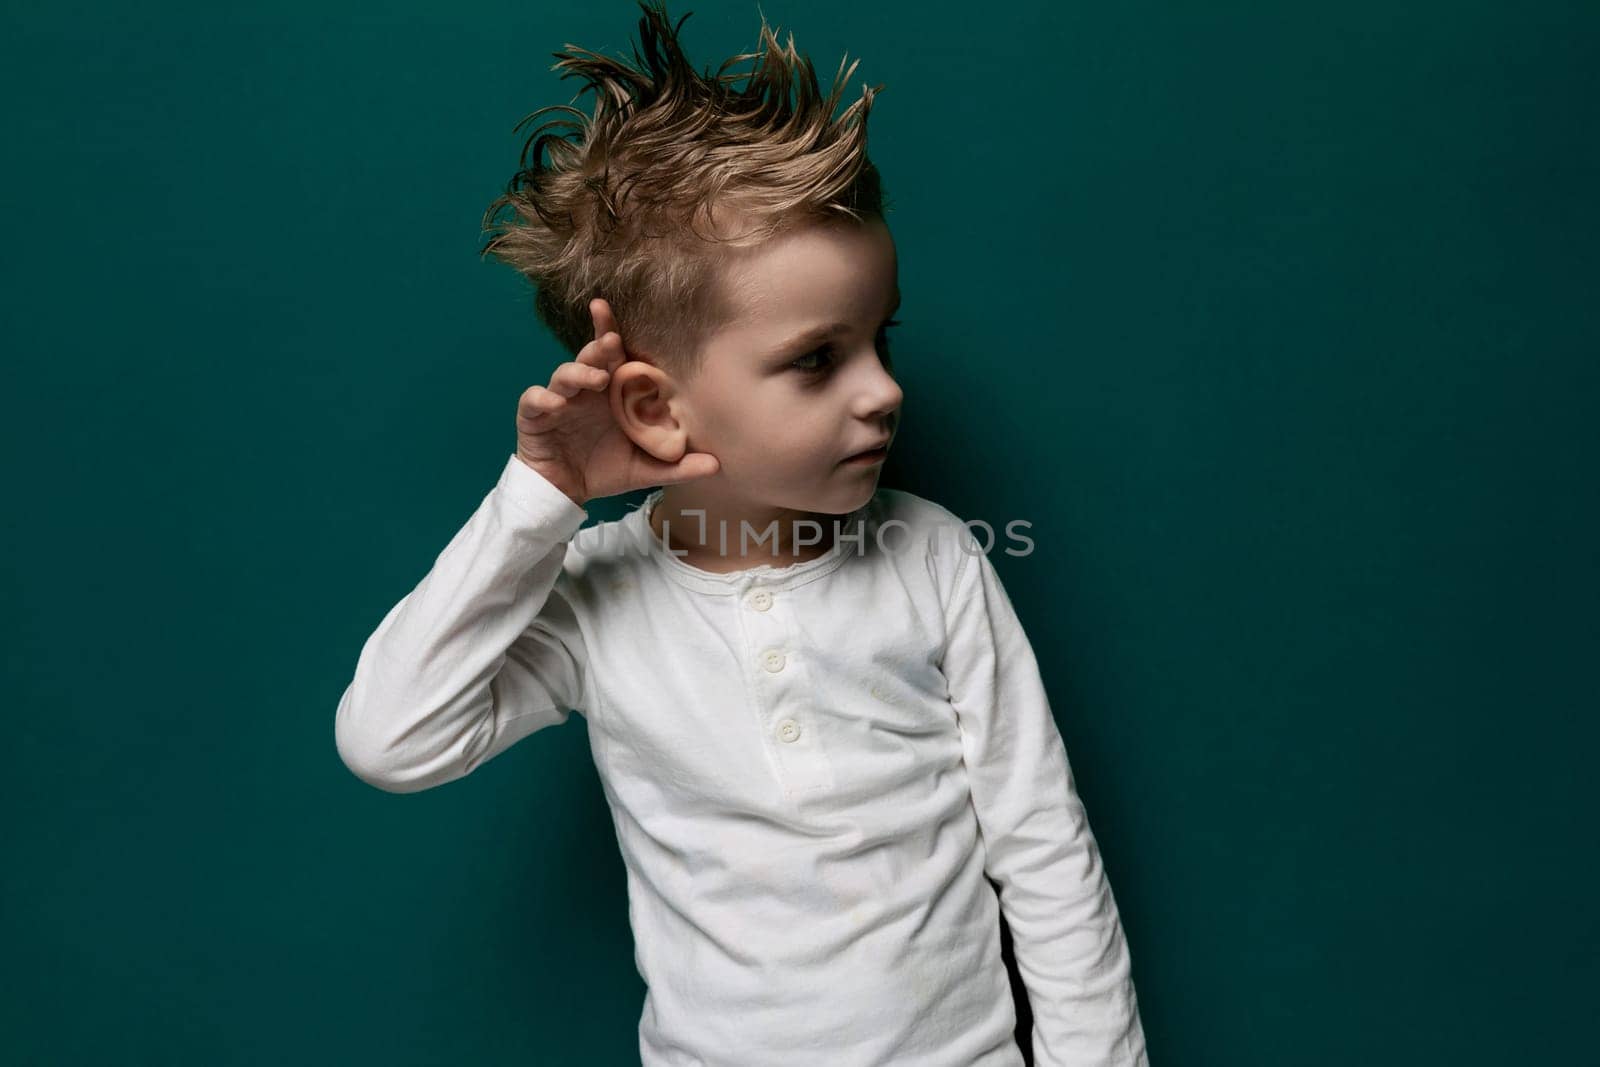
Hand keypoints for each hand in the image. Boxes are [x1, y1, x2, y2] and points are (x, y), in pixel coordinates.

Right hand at [515, 298, 719, 505]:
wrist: (566, 493)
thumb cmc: (604, 470)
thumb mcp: (645, 469)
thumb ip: (678, 466)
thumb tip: (718, 466)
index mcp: (611, 393)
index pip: (614, 356)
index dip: (610, 330)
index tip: (609, 308)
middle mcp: (585, 390)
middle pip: (590, 357)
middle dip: (600, 345)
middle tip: (613, 341)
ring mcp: (559, 400)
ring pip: (564, 374)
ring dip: (578, 371)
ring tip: (595, 378)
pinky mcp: (536, 417)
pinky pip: (534, 400)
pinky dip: (542, 398)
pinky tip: (555, 404)